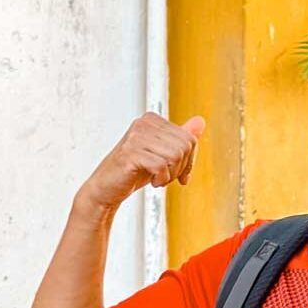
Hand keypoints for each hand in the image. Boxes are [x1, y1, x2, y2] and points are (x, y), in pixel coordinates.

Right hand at [77, 113, 205, 215]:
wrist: (106, 188)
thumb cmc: (134, 171)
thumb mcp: (162, 153)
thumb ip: (180, 138)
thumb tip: (200, 121)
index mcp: (152, 120)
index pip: (189, 139)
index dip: (189, 161)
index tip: (179, 174)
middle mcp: (143, 123)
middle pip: (184, 147)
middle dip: (180, 168)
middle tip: (166, 177)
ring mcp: (135, 137)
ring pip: (175, 156)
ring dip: (170, 175)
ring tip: (158, 179)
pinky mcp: (130, 153)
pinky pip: (161, 166)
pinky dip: (161, 179)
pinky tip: (152, 182)